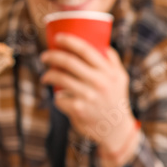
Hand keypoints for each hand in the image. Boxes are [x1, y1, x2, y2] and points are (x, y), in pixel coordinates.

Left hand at [40, 34, 136, 166]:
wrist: (116, 129)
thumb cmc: (116, 99)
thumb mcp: (121, 79)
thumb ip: (113, 61)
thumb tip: (101, 44)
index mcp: (109, 72)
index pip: (86, 50)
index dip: (68, 41)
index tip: (58, 37)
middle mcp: (100, 83)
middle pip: (69, 62)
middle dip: (52, 56)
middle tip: (45, 56)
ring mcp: (89, 96)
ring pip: (60, 78)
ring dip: (49, 74)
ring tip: (46, 75)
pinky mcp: (79, 109)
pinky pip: (59, 98)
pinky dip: (57, 97)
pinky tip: (59, 97)